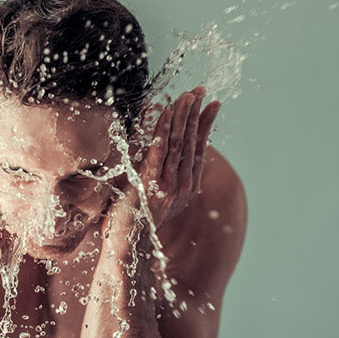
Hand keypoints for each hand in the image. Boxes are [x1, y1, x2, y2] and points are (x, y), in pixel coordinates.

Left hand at [138, 86, 219, 228]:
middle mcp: (182, 186)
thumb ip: (160, 178)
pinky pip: (159, 150)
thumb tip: (160, 156)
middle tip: (200, 91)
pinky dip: (164, 129)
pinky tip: (166, 113)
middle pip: (192, 142)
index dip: (205, 125)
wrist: (126, 246)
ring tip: (187, 95)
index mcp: (186, 188)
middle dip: (196, 114)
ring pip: (178, 143)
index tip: (212, 105)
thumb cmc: (135, 222)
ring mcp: (168, 185)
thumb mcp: (154, 197)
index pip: (198, 149)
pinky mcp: (150, 183)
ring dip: (182, 116)